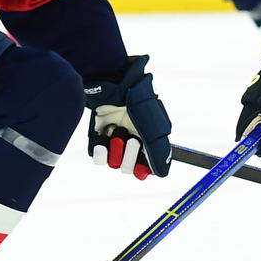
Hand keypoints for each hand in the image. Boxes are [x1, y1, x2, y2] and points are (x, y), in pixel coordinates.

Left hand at [84, 55, 171, 178]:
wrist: (115, 87)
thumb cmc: (139, 105)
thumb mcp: (153, 130)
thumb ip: (158, 153)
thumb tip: (162, 174)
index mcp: (147, 141)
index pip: (145, 167)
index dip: (142, 169)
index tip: (141, 169)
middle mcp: (130, 143)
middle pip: (128, 167)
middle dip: (129, 155)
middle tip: (132, 139)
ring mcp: (114, 140)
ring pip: (113, 162)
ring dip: (115, 148)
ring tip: (117, 130)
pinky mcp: (99, 137)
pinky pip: (98, 157)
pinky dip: (100, 151)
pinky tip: (103, 140)